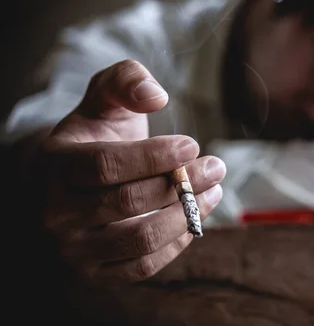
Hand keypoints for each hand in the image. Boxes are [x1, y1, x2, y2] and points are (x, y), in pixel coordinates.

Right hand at [34, 59, 225, 285]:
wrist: (67, 184)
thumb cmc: (94, 139)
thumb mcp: (103, 100)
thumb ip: (126, 81)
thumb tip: (156, 96)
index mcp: (56, 165)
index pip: (105, 165)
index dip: (154, 156)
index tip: (193, 144)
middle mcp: (56, 211)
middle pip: (127, 202)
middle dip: (181, 183)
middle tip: (216, 166)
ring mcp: (73, 247)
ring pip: (140, 239)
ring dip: (187, 214)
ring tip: (214, 191)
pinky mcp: (94, 272)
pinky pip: (142, 266)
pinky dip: (177, 243)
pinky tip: (196, 217)